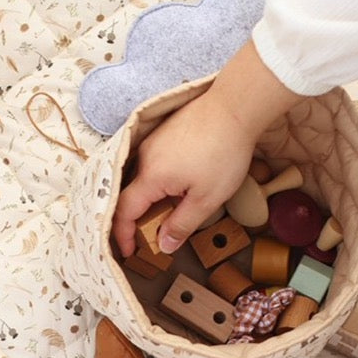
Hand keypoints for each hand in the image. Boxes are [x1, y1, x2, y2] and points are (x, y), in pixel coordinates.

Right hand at [112, 40, 302, 256]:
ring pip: (141, 178)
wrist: (234, 106)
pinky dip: (156, 181)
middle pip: (130, 195)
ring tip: (168, 212)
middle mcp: (144, 158)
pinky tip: (177, 184)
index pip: (125, 211)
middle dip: (136, 220)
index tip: (131, 252)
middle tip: (150, 236)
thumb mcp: (207, 198)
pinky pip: (151, 163)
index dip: (123, 235)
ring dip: (149, 199)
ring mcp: (153, 142)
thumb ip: (182, 224)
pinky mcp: (163, 133)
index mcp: (151, 177)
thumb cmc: (224, 152)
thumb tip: (164, 245)